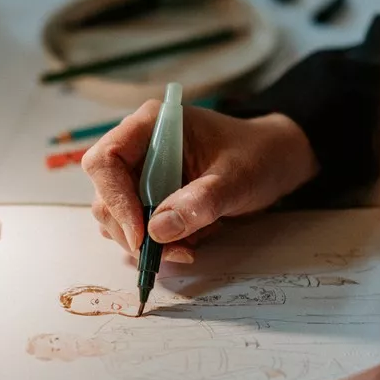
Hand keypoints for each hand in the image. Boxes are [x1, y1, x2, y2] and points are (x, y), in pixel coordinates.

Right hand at [82, 105, 316, 261]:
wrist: (274, 160)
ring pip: (116, 216)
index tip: (141, 234)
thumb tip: (157, 230)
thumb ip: (200, 202)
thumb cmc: (258, 156)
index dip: (115, 199)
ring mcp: (141, 173)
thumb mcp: (237, 178)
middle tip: (172, 253)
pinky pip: (137, 227)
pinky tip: (188, 243)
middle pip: (106, 194)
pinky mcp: (150, 196)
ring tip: (188, 248)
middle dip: (132, 231)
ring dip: (145, 243)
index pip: (106, 160)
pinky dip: (157, 244)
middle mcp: (138, 147)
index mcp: (152, 126)